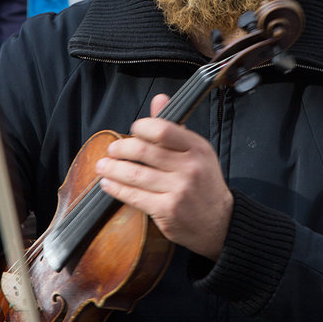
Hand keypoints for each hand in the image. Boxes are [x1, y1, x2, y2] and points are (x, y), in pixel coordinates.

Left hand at [96, 94, 232, 260]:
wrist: (219, 222)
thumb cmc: (204, 184)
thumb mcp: (197, 152)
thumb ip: (175, 127)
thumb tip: (159, 99)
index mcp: (198, 148)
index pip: (163, 130)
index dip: (141, 127)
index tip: (132, 130)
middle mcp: (190, 167)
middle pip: (144, 151)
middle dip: (121, 148)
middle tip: (112, 149)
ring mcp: (179, 189)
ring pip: (135, 174)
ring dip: (113, 168)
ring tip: (102, 165)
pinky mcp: (167, 210)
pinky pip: (134, 196)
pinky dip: (116, 188)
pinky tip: (108, 183)